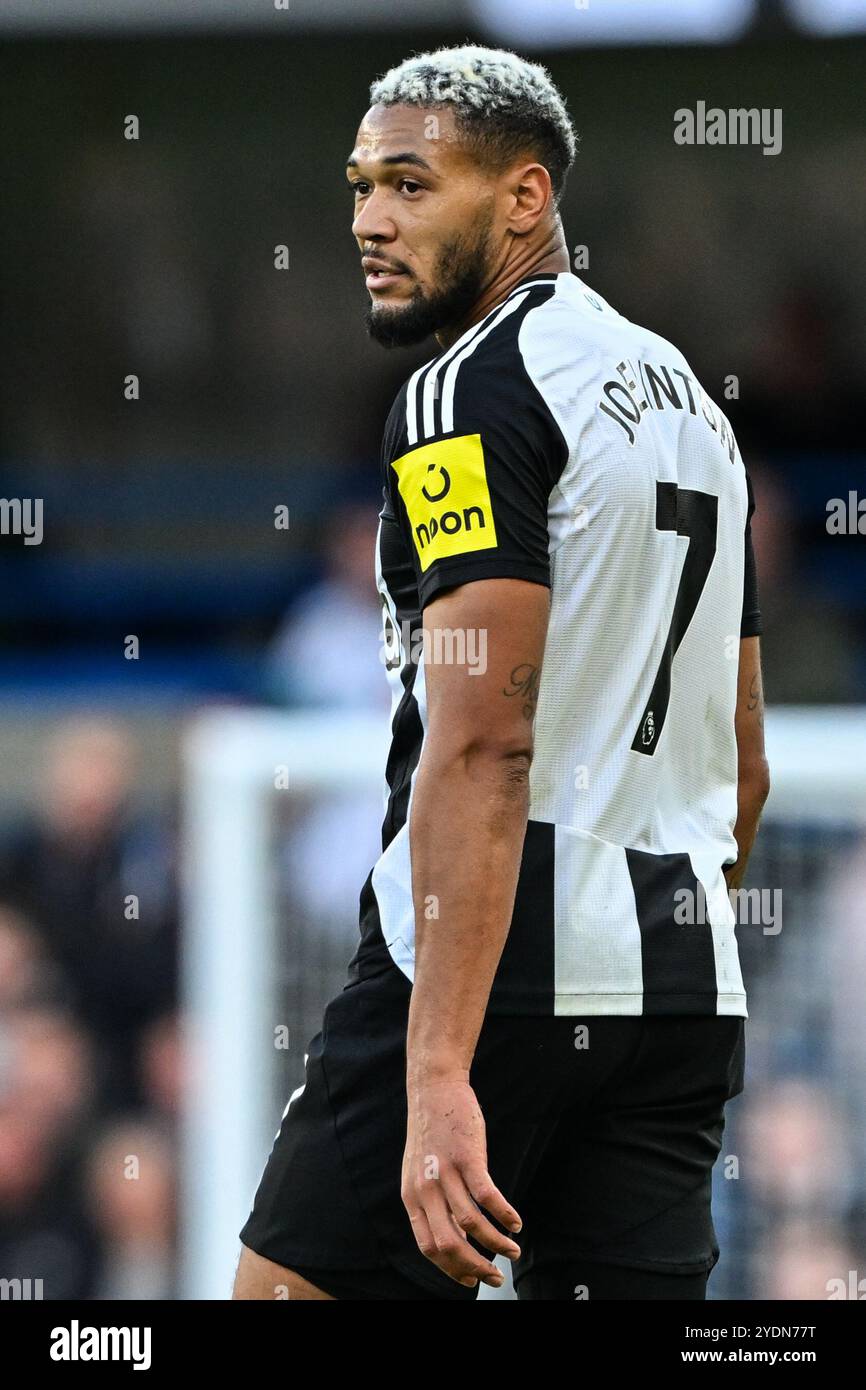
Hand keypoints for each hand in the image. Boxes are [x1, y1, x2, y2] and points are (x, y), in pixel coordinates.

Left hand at [401, 1075, 522, 1287]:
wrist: (434, 1089)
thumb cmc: (432, 1132)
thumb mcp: (420, 1171)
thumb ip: (431, 1202)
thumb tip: (454, 1236)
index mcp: (412, 1197)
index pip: (429, 1247)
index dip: (452, 1269)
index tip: (472, 1280)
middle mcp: (425, 1190)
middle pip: (450, 1244)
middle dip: (476, 1267)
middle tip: (496, 1277)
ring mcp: (446, 1173)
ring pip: (471, 1223)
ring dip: (496, 1243)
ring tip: (513, 1250)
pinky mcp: (467, 1157)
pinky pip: (487, 1197)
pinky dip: (504, 1215)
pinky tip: (516, 1222)